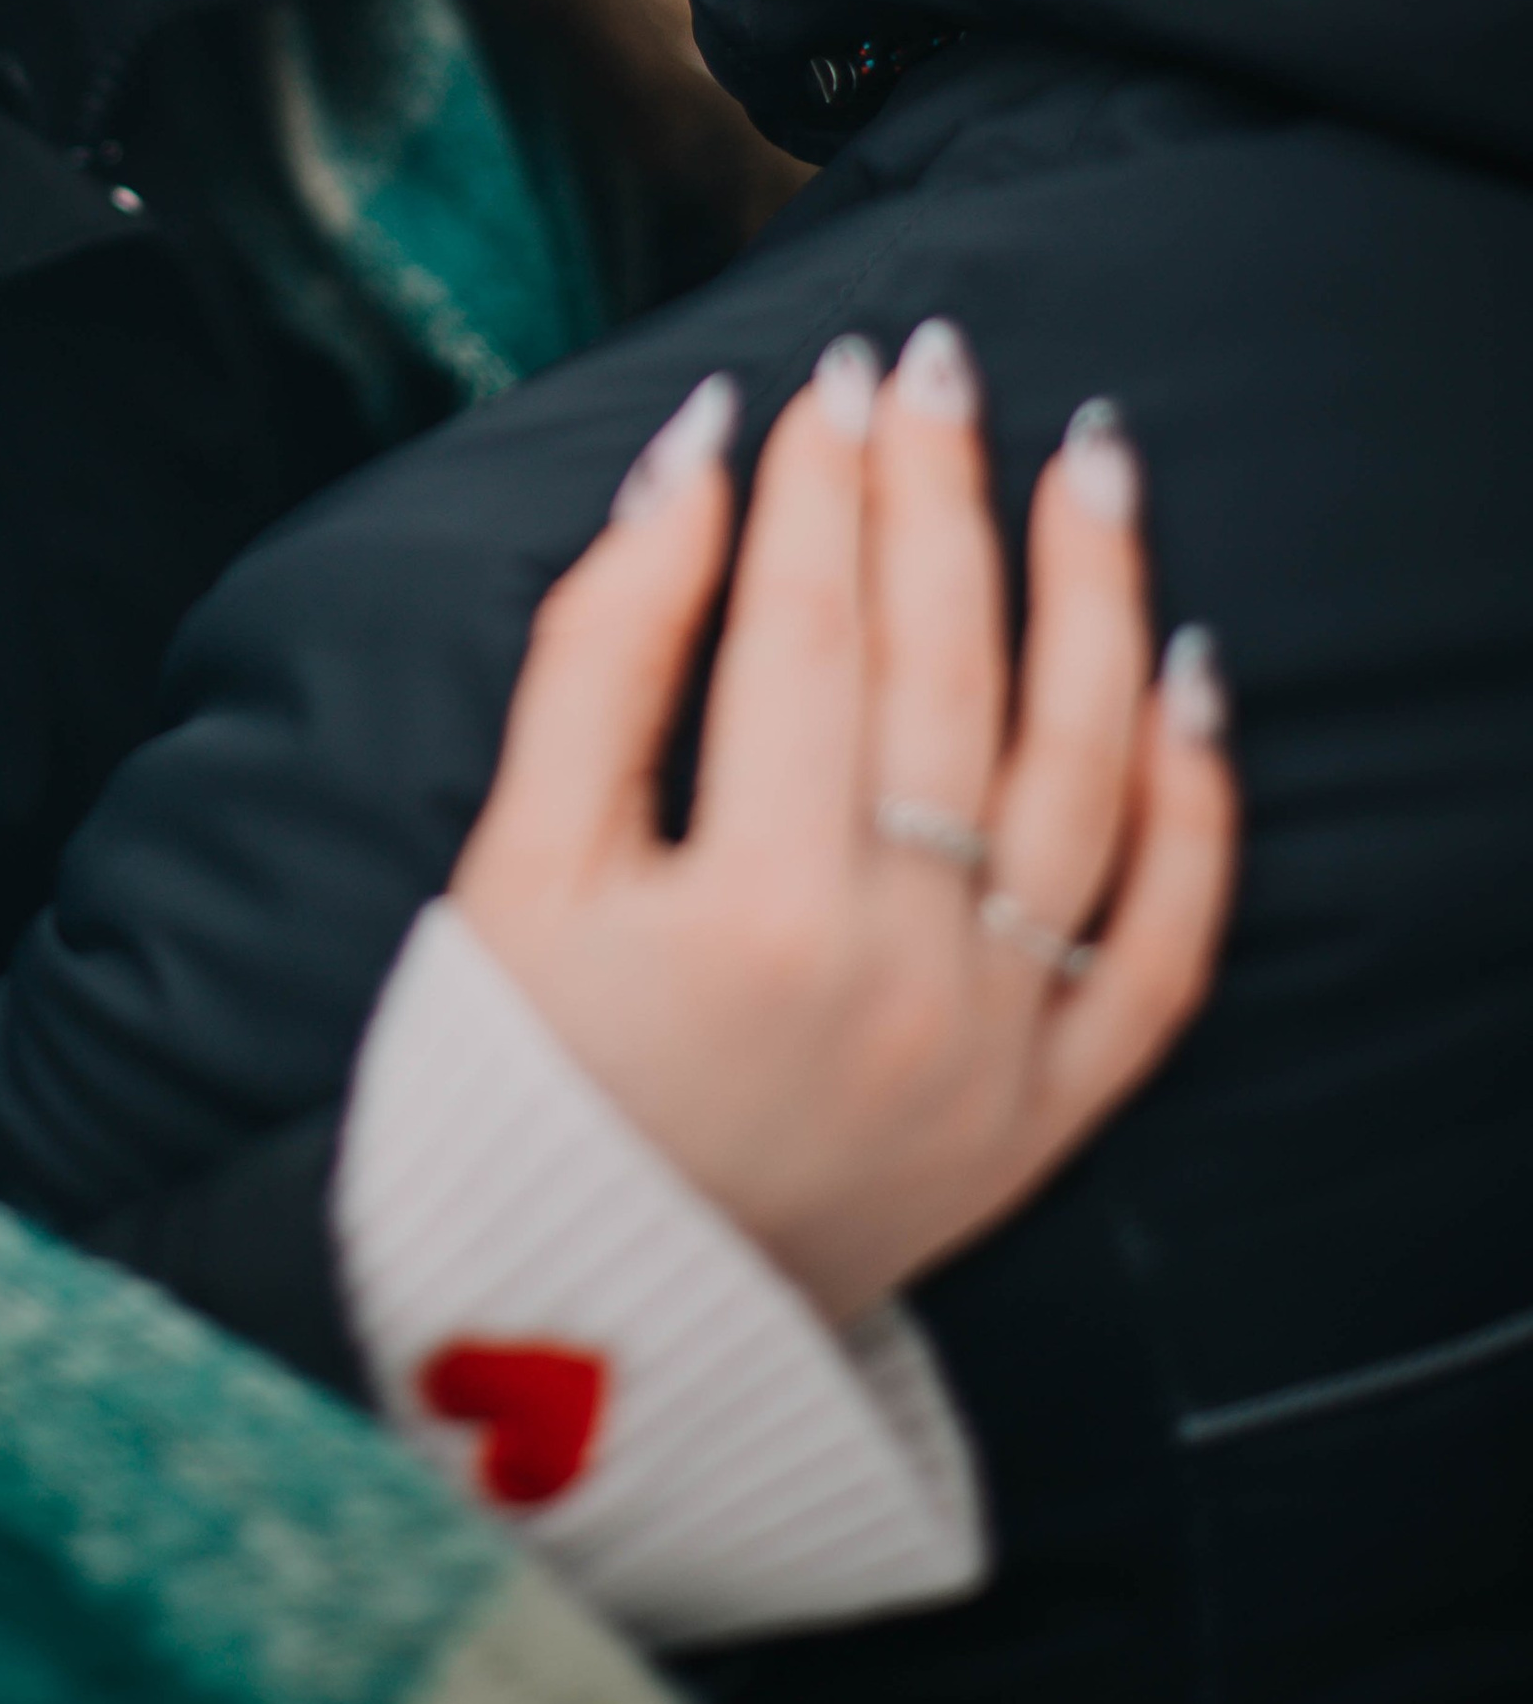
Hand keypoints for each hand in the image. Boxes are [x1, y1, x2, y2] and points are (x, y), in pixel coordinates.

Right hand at [447, 325, 1235, 1326]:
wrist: (571, 1338)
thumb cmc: (510, 1085)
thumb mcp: (509, 866)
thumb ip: (598, 655)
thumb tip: (691, 465)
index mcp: (749, 909)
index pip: (808, 629)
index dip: (820, 486)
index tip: (826, 377)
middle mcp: (900, 972)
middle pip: (944, 672)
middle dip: (939, 494)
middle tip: (937, 364)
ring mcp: (994, 1048)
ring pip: (1084, 776)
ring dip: (1094, 598)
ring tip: (1089, 461)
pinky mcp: (1046, 1114)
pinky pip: (1161, 946)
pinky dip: (1193, 809)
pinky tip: (1189, 672)